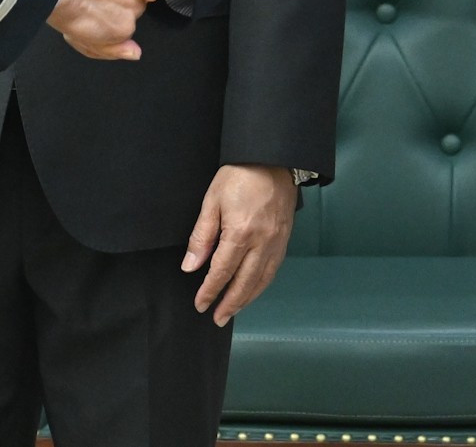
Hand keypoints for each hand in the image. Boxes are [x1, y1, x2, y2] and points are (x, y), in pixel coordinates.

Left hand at [183, 164, 295, 325]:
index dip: (210, 291)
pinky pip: (273, 269)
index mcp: (241, 233)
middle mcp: (262, 242)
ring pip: (262, 280)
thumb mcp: (211, 201)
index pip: (222, 271)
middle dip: (230, 303)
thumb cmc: (239, 175)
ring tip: (233, 310)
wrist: (271, 158)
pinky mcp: (285, 239)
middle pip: (245, 282)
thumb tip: (190, 267)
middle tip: (217, 318)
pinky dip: (262, 284)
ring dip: (247, 299)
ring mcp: (277, 242)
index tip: (201, 304)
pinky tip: (253, 289)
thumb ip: (201, 237)